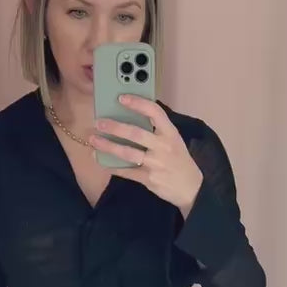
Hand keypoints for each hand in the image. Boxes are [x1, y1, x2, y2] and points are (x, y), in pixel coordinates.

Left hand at [90, 96, 202, 218]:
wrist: (191, 188)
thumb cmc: (179, 161)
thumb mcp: (174, 141)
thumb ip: (157, 130)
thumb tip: (132, 117)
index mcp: (170, 133)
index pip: (154, 112)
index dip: (137, 103)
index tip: (122, 98)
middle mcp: (163, 147)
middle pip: (136, 133)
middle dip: (115, 127)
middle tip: (99, 122)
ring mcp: (155, 164)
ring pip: (128, 153)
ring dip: (108, 146)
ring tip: (94, 140)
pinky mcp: (149, 179)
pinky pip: (127, 171)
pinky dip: (113, 166)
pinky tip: (102, 160)